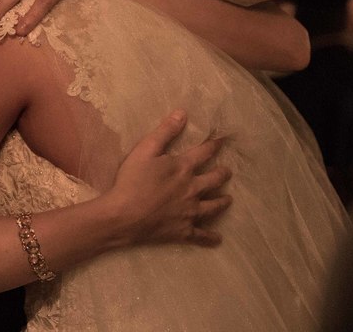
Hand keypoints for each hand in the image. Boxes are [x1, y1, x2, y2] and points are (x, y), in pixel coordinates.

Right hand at [106, 111, 230, 246]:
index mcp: (183, 168)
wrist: (124, 216)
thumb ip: (165, 132)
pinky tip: (218, 239)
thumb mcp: (145, 150)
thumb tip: (183, 113)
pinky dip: (211, 238)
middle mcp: (192, 189)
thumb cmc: (132, 180)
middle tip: (228, 172)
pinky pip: (201, 236)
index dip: (215, 145)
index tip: (224, 140)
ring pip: (213, 206)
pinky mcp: (184, 231)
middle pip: (214, 180)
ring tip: (228, 200)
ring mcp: (190, 212)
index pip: (204, 153)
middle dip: (222, 174)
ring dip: (222, 202)